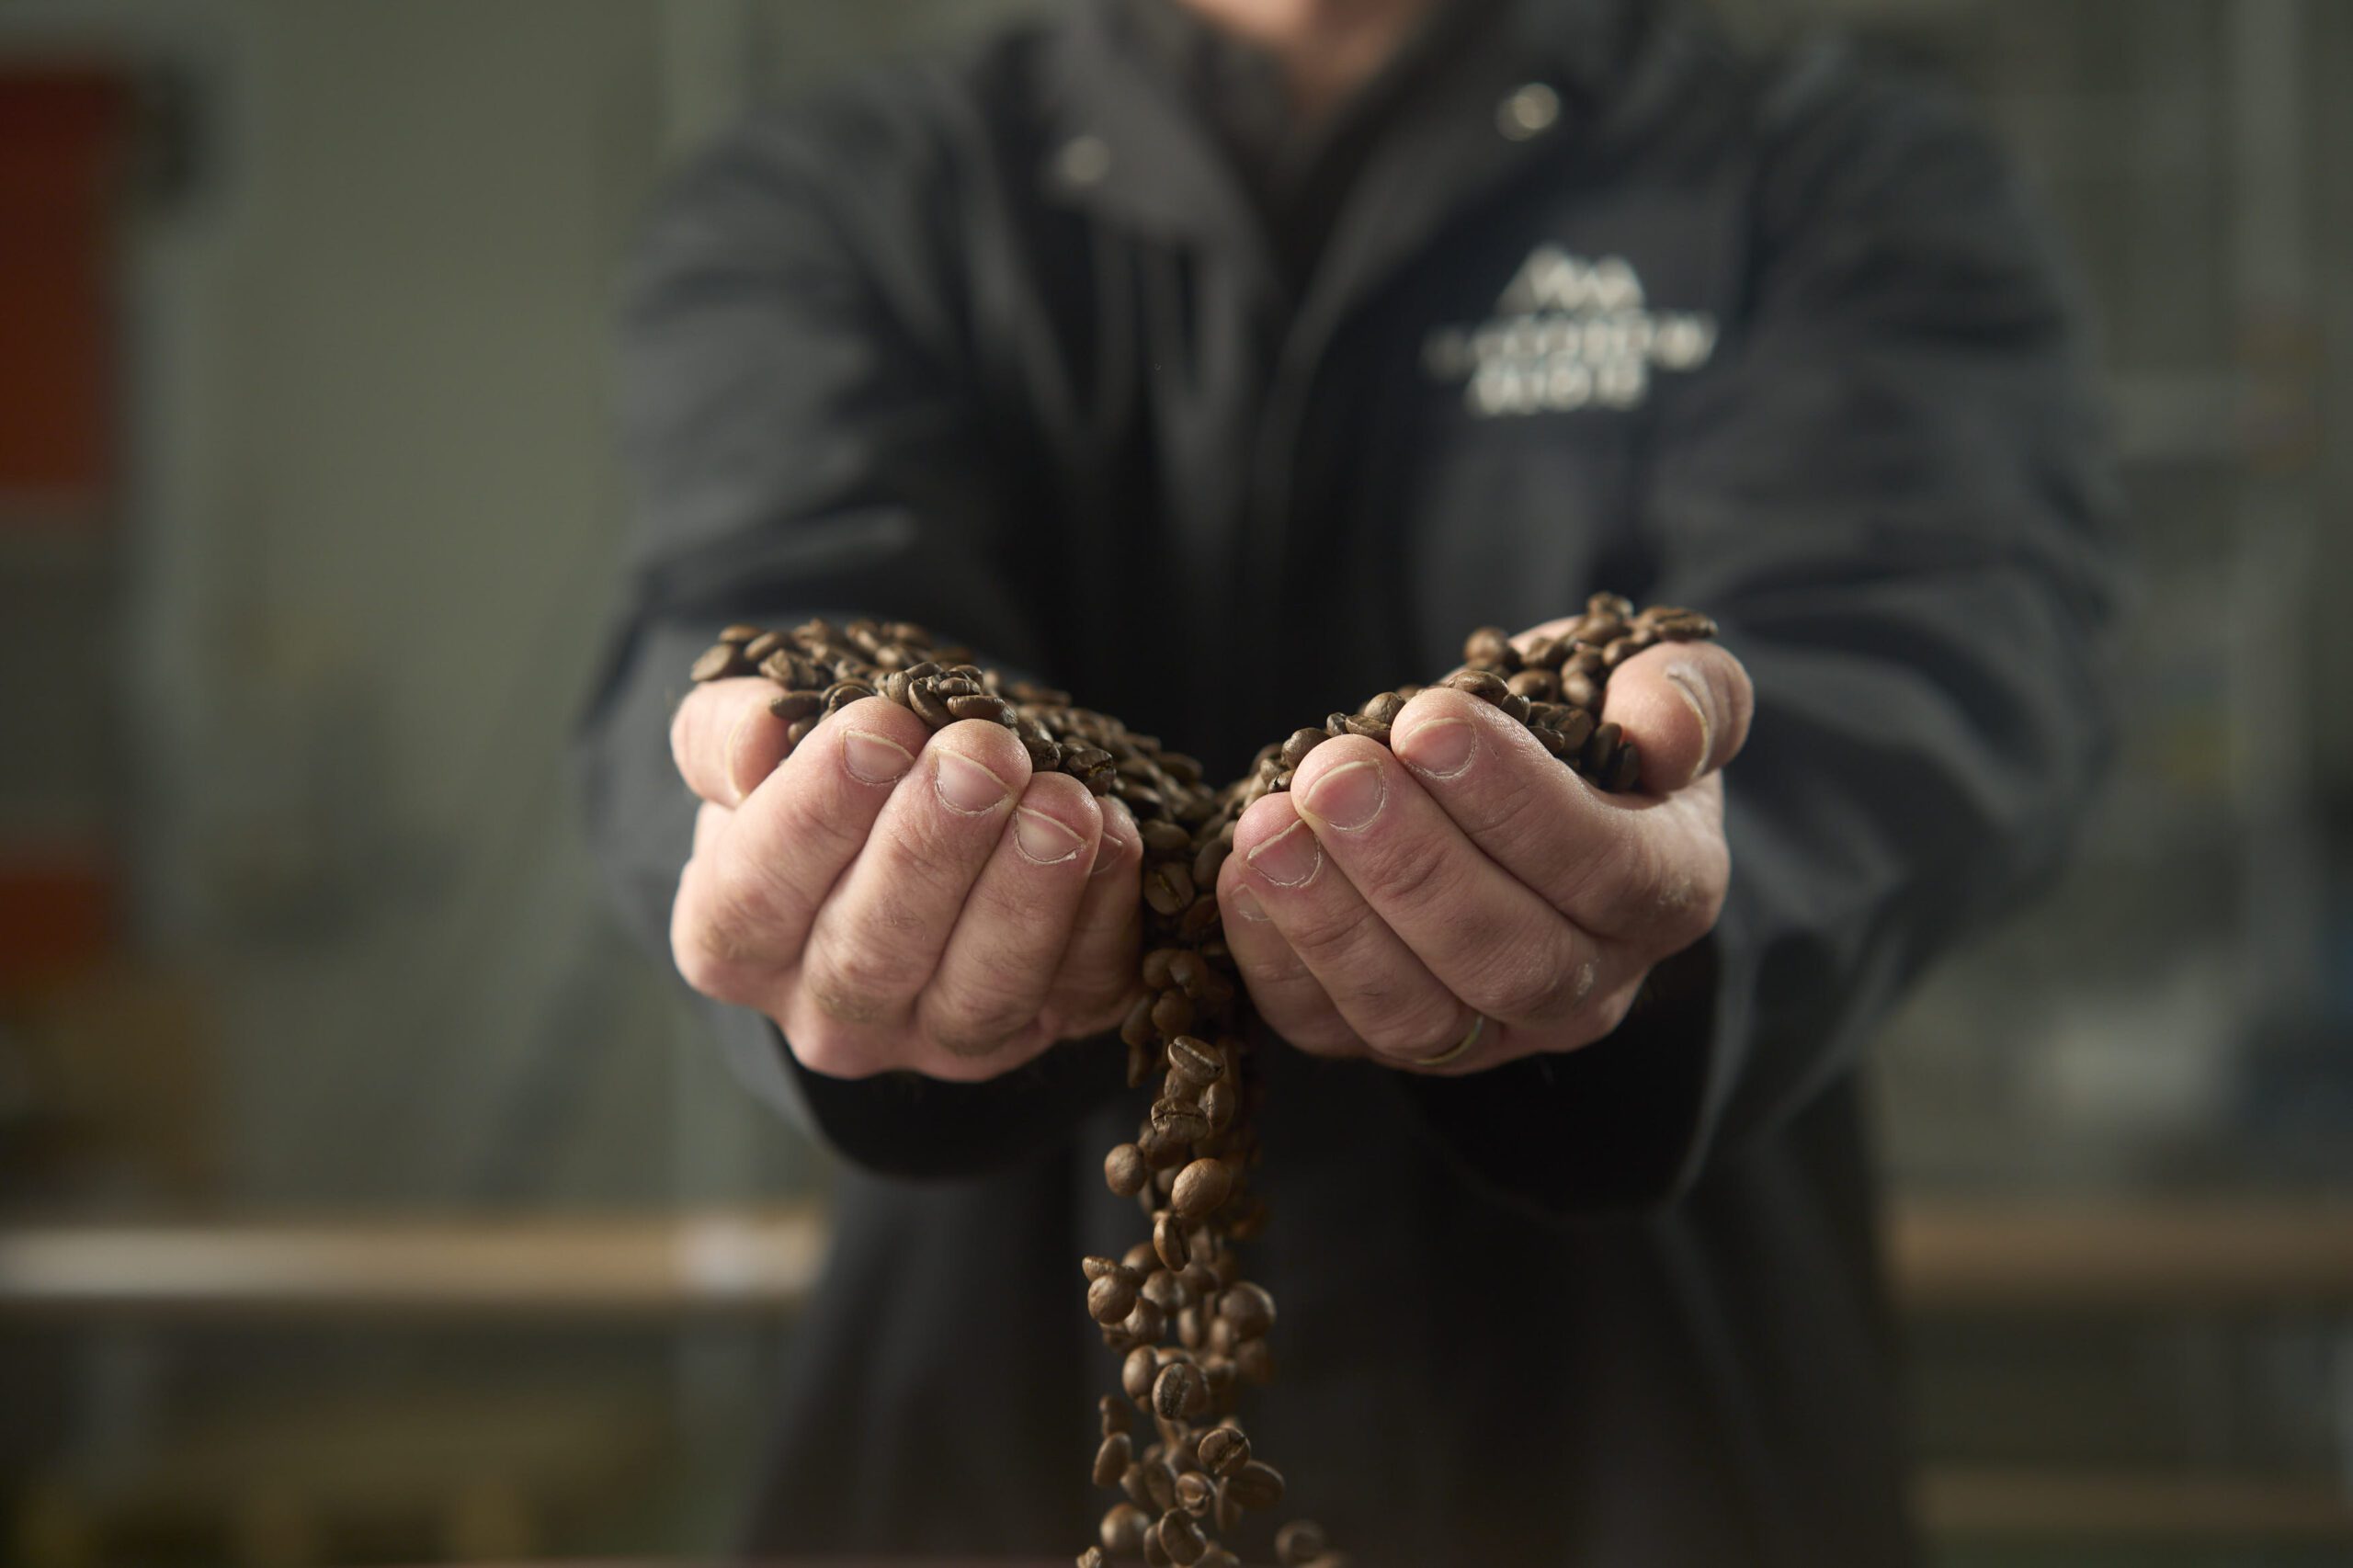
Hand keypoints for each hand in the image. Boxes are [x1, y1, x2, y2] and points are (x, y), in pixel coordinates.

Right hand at [667, 679, 1143, 1080]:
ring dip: (1027, 895)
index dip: (817, 813)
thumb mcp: (763, 737)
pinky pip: (1078, 990)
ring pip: (979, 995)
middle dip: (934, 848)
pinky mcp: (1047, 1026)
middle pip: (871, 955)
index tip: (877, 726)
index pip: (756, 897)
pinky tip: (1116, 834)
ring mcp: (940, 1036)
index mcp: (733, 944)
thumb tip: (752, 746)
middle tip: (982, 755)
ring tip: (1062, 802)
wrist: (925, 796)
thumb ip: (725, 732)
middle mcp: (830, 1014)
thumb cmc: (830, 767)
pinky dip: (1103, 916)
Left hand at [1214, 620, 1752, 1072]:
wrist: (1511, 786)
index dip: (1515, 803)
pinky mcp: (1389, 1041)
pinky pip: (1329, 1027)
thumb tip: (1669, 733)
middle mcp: (1588, 986)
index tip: (1429, 723)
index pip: (1604, 870)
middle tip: (1333, 774)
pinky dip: (1276, 960)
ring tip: (1270, 825)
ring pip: (1415, 1014)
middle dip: (1411, 866)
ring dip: (1331, 920)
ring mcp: (1487, 1032)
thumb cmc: (1587, 727)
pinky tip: (1243, 873)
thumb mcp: (1648, 685)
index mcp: (1668, 892)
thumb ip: (1688, 693)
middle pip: (1509, 961)